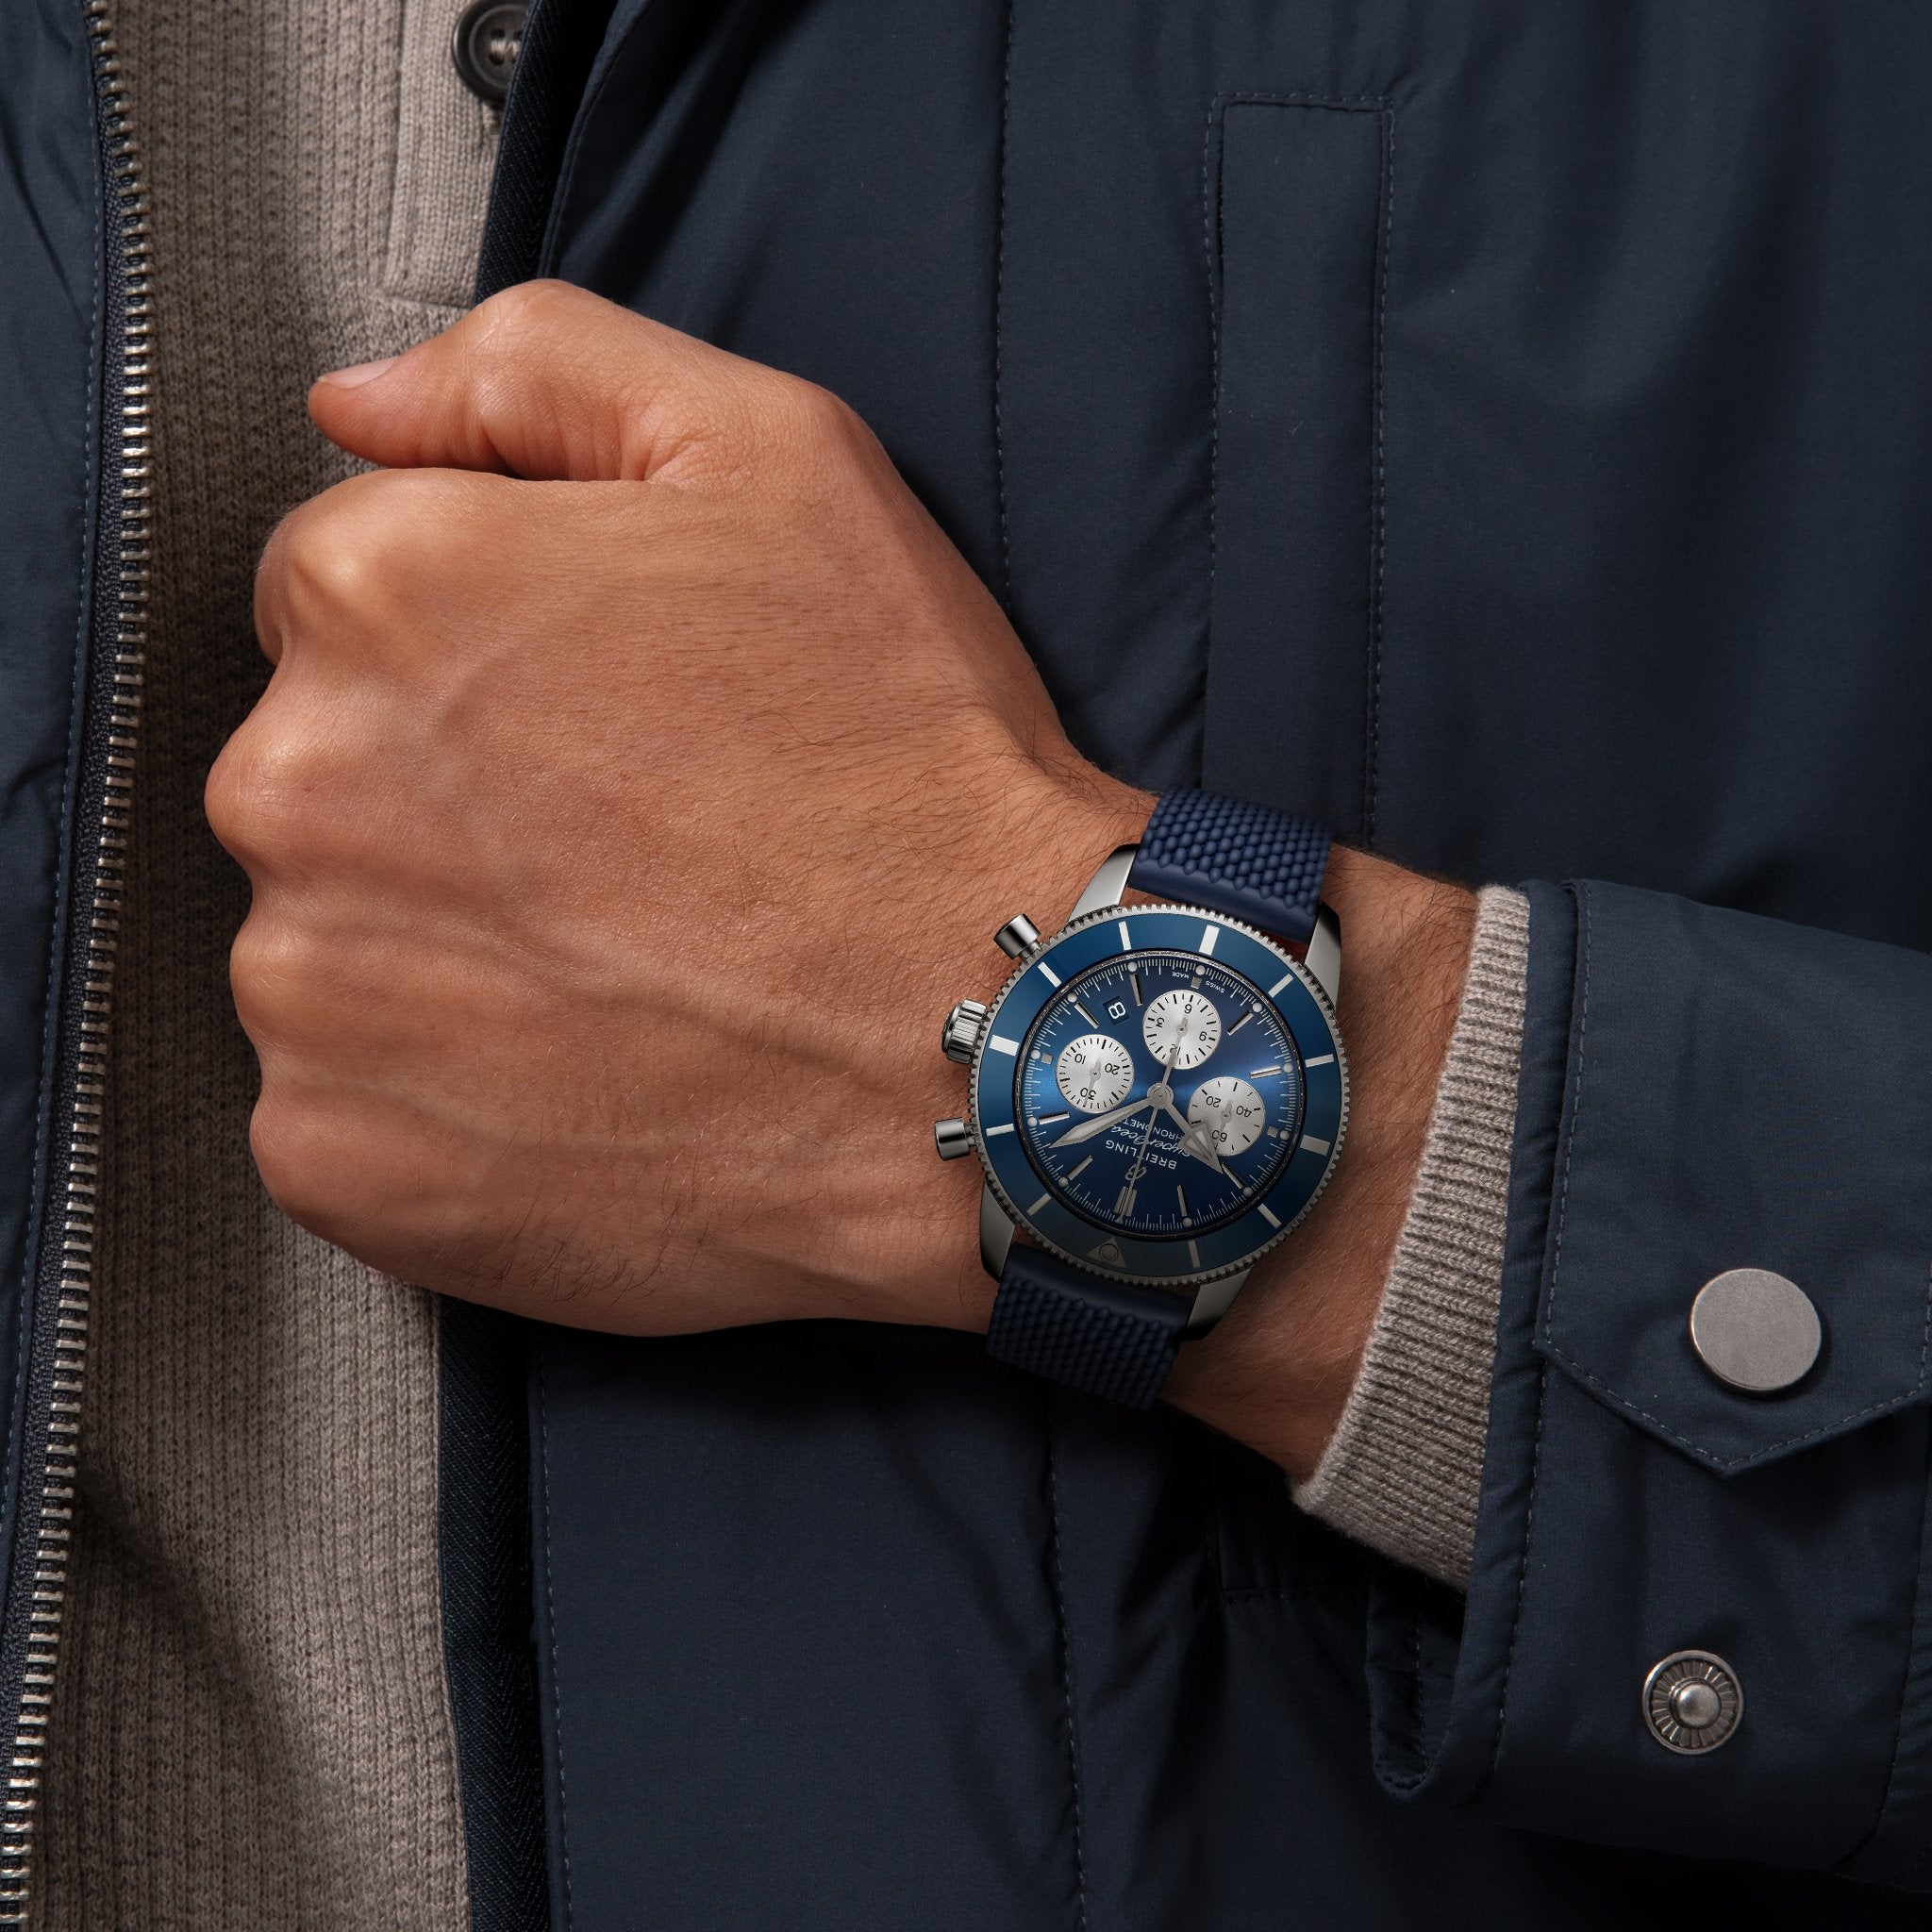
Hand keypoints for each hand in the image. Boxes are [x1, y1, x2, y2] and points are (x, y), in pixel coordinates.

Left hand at [207, 279, 1476, 1488]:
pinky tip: (577, 1081)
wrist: (994, 1035)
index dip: (484, 650)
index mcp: (385, 592)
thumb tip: (356, 403)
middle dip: (446, 798)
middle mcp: (296, 783)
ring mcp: (309, 990)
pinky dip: (433, 1104)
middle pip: (317, 766)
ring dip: (439, 954)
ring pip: (324, 941)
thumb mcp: (778, 460)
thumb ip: (538, 369)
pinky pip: (337, 1108)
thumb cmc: (904, 755)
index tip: (598, 722)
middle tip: (628, 855)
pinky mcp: (342, 1157)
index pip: (340, 592)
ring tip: (618, 974)